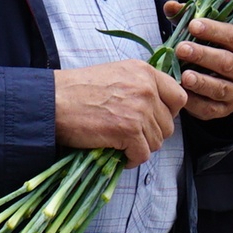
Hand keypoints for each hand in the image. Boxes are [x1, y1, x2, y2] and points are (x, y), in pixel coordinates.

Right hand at [54, 60, 185, 164]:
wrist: (53, 100)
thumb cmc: (77, 89)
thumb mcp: (115, 74)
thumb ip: (139, 86)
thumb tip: (155, 108)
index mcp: (145, 72)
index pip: (178, 97)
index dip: (168, 113)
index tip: (153, 120)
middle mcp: (147, 89)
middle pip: (168, 124)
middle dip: (152, 134)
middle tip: (132, 137)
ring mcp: (140, 110)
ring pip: (157, 142)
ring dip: (140, 148)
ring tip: (121, 145)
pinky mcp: (129, 131)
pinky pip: (142, 155)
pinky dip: (131, 160)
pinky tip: (119, 155)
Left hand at [163, 5, 232, 120]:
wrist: (218, 82)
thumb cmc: (213, 52)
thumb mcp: (206, 34)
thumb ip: (189, 19)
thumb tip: (170, 6)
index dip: (215, 31)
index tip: (193, 25)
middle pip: (227, 63)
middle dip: (203, 55)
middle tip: (182, 48)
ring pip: (220, 88)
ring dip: (201, 82)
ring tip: (184, 75)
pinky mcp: (225, 110)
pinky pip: (209, 108)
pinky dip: (194, 102)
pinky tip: (181, 93)